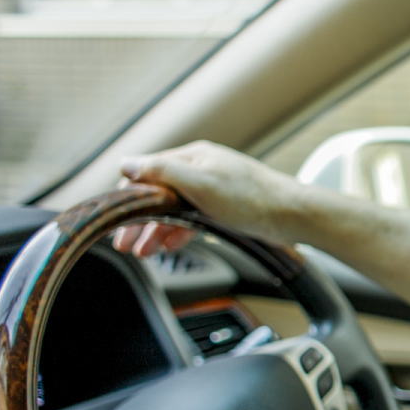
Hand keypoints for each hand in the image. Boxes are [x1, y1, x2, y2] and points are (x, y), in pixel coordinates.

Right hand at [111, 141, 303, 256]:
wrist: (293, 214)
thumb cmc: (252, 198)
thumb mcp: (201, 184)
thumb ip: (163, 172)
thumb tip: (127, 163)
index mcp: (193, 158)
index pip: (147, 173)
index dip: (129, 198)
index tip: (116, 222)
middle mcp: (201, 170)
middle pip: (159, 194)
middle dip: (141, 220)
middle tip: (126, 245)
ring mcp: (213, 189)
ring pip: (175, 209)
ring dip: (158, 230)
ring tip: (146, 251)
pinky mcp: (225, 207)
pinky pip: (193, 218)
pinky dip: (179, 232)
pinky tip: (171, 245)